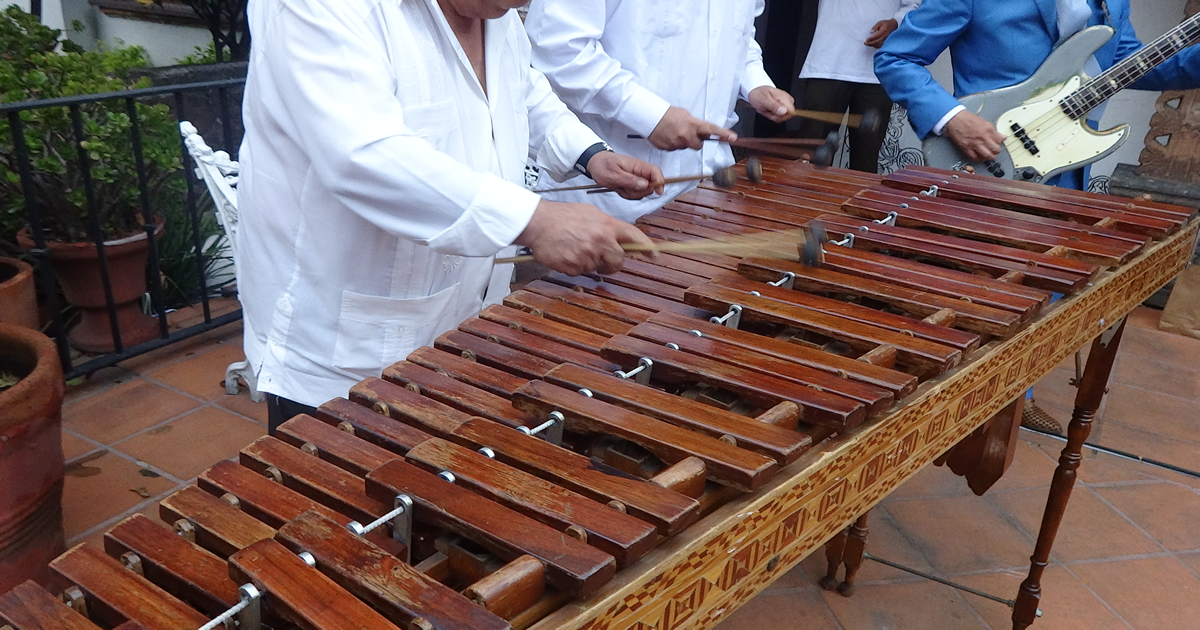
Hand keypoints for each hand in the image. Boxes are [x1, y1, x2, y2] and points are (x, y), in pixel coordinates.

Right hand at [515, 200, 656, 275]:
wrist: (538, 222)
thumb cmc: (563, 216)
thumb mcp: (591, 214)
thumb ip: (608, 227)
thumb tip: (622, 240)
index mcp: (607, 225)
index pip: (635, 237)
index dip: (648, 247)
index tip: (655, 255)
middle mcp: (601, 241)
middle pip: (619, 261)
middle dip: (613, 263)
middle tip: (603, 259)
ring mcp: (587, 255)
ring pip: (598, 267)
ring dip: (590, 262)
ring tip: (576, 246)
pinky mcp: (574, 266)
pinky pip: (580, 272)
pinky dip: (575, 266)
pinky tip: (567, 253)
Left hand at [586, 151, 665, 198]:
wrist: (595, 163)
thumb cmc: (602, 165)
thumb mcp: (613, 174)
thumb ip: (629, 180)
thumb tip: (645, 185)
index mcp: (637, 165)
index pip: (656, 172)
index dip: (660, 182)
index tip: (657, 192)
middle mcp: (639, 171)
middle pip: (651, 186)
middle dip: (639, 191)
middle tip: (625, 188)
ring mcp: (636, 178)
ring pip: (642, 192)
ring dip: (631, 193)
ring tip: (620, 187)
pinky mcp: (632, 183)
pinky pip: (635, 194)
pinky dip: (627, 194)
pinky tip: (619, 188)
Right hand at [647, 106, 736, 150]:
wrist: (650, 117)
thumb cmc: (667, 113)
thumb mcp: (685, 115)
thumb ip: (696, 124)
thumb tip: (704, 132)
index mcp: (692, 125)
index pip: (712, 130)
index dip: (723, 134)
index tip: (733, 138)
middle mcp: (686, 136)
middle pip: (698, 145)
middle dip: (695, 140)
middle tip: (687, 132)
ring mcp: (677, 144)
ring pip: (685, 147)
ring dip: (683, 142)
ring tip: (674, 132)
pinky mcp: (669, 149)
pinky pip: (675, 149)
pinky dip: (673, 143)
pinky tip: (668, 135)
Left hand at [747, 86, 794, 122]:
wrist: (757, 93)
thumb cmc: (760, 94)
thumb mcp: (763, 99)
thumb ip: (774, 106)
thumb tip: (784, 111)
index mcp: (785, 98)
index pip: (791, 112)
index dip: (781, 116)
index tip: (772, 111)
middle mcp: (788, 101)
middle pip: (786, 117)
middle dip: (774, 116)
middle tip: (767, 109)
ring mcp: (786, 105)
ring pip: (782, 118)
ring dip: (772, 116)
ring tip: (767, 109)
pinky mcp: (784, 109)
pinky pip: (779, 118)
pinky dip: (772, 116)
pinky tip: (768, 110)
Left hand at [864, 18, 897, 47]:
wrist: (893, 25)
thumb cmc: (886, 24)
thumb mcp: (880, 23)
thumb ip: (875, 27)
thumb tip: (871, 31)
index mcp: (883, 31)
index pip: (876, 36)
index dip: (871, 38)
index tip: (866, 39)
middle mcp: (885, 36)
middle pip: (877, 41)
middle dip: (870, 43)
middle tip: (865, 43)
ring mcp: (886, 39)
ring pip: (878, 44)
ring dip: (872, 45)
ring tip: (867, 44)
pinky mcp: (886, 41)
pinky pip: (880, 45)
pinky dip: (876, 46)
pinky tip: (872, 45)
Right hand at [943, 110, 1005, 161]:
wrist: (955, 119)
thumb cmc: (968, 119)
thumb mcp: (984, 122)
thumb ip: (994, 131)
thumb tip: (1002, 137)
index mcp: (987, 129)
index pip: (999, 140)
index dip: (1000, 143)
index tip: (998, 143)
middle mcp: (982, 137)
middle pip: (995, 149)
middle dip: (996, 151)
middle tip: (995, 150)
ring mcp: (974, 143)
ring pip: (987, 155)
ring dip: (989, 156)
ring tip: (989, 155)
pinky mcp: (966, 147)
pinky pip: (975, 157)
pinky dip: (979, 158)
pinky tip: (980, 156)